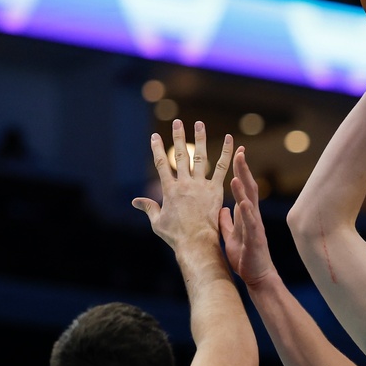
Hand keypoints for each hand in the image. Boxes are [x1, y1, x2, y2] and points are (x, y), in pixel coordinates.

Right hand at [132, 119, 232, 250]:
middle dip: (178, 137)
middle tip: (178, 122)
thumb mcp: (157, 222)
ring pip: (200, 157)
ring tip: (199, 124)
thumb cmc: (176, 236)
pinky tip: (230, 139)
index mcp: (169, 190)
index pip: (161, 165)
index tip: (154, 136)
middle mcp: (184, 184)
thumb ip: (148, 207)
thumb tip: (134, 201)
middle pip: (180, 156)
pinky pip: (222, 168)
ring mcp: (200, 186)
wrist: (196, 243)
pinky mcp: (216, 190)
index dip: (157, 149)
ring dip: (199, 139)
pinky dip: (227, 153)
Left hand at [220, 147, 276, 286]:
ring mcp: (255, 227)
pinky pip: (251, 224)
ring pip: (251, 203)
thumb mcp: (232, 236)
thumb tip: (221, 209)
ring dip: (244, 187)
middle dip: (244, 170)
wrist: (257, 277)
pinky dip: (247, 212)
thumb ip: (227, 222)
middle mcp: (253, 217)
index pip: (243, 188)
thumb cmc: (245, 257)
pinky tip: (243, 203)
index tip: (236, 153)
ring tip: (237, 173)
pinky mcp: (255, 239)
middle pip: (249, 189)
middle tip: (240, 152)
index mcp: (246, 215)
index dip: (240, 171)